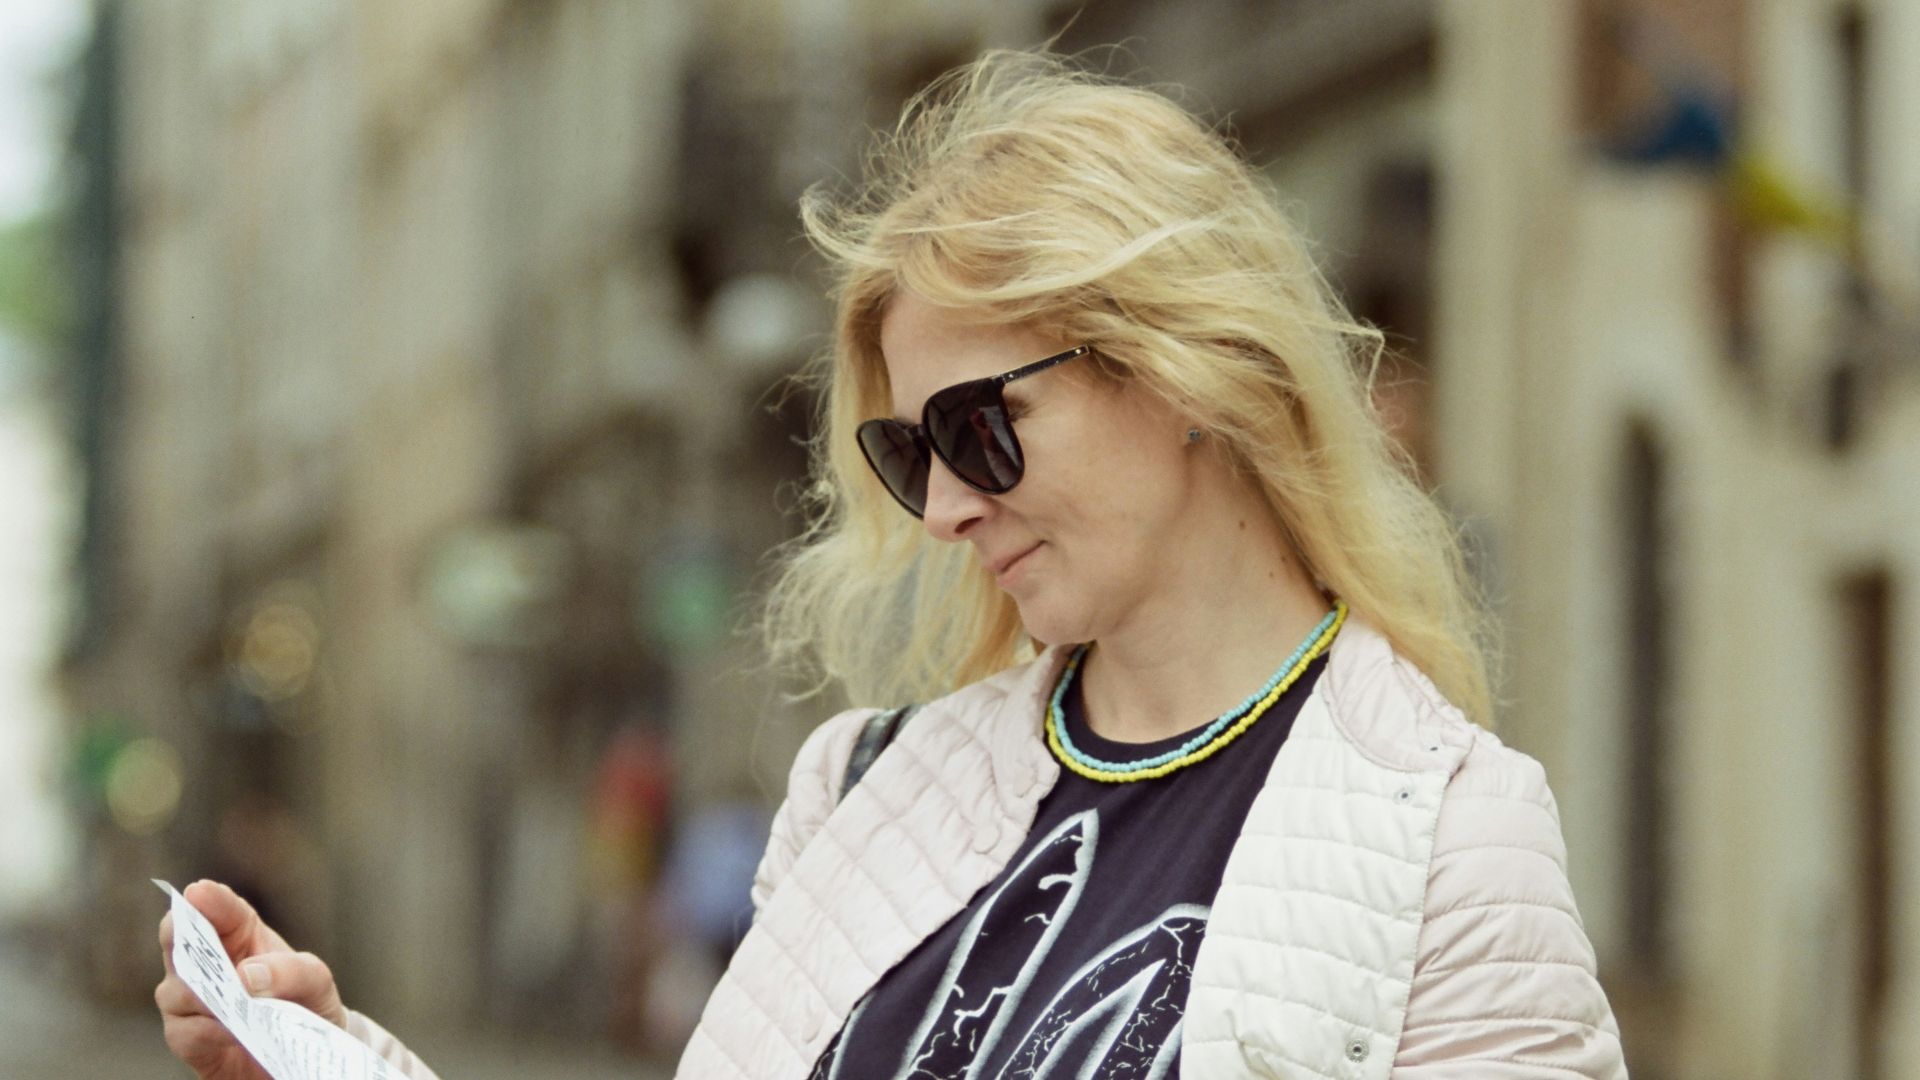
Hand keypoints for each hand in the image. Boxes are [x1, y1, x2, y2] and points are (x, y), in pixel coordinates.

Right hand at [155, 880, 346, 1078]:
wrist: (307, 1054)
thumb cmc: (307, 1003)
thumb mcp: (315, 980)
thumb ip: (290, 971)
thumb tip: (247, 975)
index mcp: (237, 933)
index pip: (217, 909)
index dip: (208, 900)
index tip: (199, 892)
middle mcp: (206, 962)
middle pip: (178, 942)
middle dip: (184, 941)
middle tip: (201, 946)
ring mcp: (190, 1000)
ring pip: (177, 990)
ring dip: (207, 996)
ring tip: (238, 1003)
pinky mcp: (188, 1038)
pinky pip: (184, 1030)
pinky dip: (209, 1030)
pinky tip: (234, 1031)